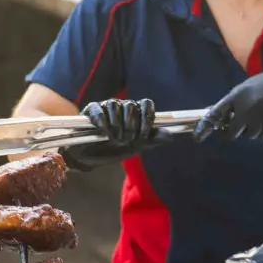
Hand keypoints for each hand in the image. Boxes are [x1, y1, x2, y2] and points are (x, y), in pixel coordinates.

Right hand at [61, 99, 178, 170]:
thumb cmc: (114, 150)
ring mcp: (106, 106)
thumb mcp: (136, 147)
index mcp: (135, 113)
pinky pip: (99, 109)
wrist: (91, 158)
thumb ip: (152, 140)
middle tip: (125, 140)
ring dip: (116, 125)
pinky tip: (102, 131)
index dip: (146, 119)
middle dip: (130, 126)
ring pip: (115, 105)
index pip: (146, 104)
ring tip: (113, 138)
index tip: (142, 135)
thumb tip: (170, 136)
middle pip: (131, 105)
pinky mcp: (91, 109)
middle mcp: (122, 106)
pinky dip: (102, 121)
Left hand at [194, 53, 262, 143]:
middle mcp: (245, 110)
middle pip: (231, 132)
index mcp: (237, 96)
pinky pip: (262, 136)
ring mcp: (258, 120)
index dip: (205, 127)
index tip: (198, 137)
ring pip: (248, 135)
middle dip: (233, 131)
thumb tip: (219, 115)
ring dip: (252, 129)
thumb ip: (234, 102)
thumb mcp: (248, 88)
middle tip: (240, 123)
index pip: (215, 114)